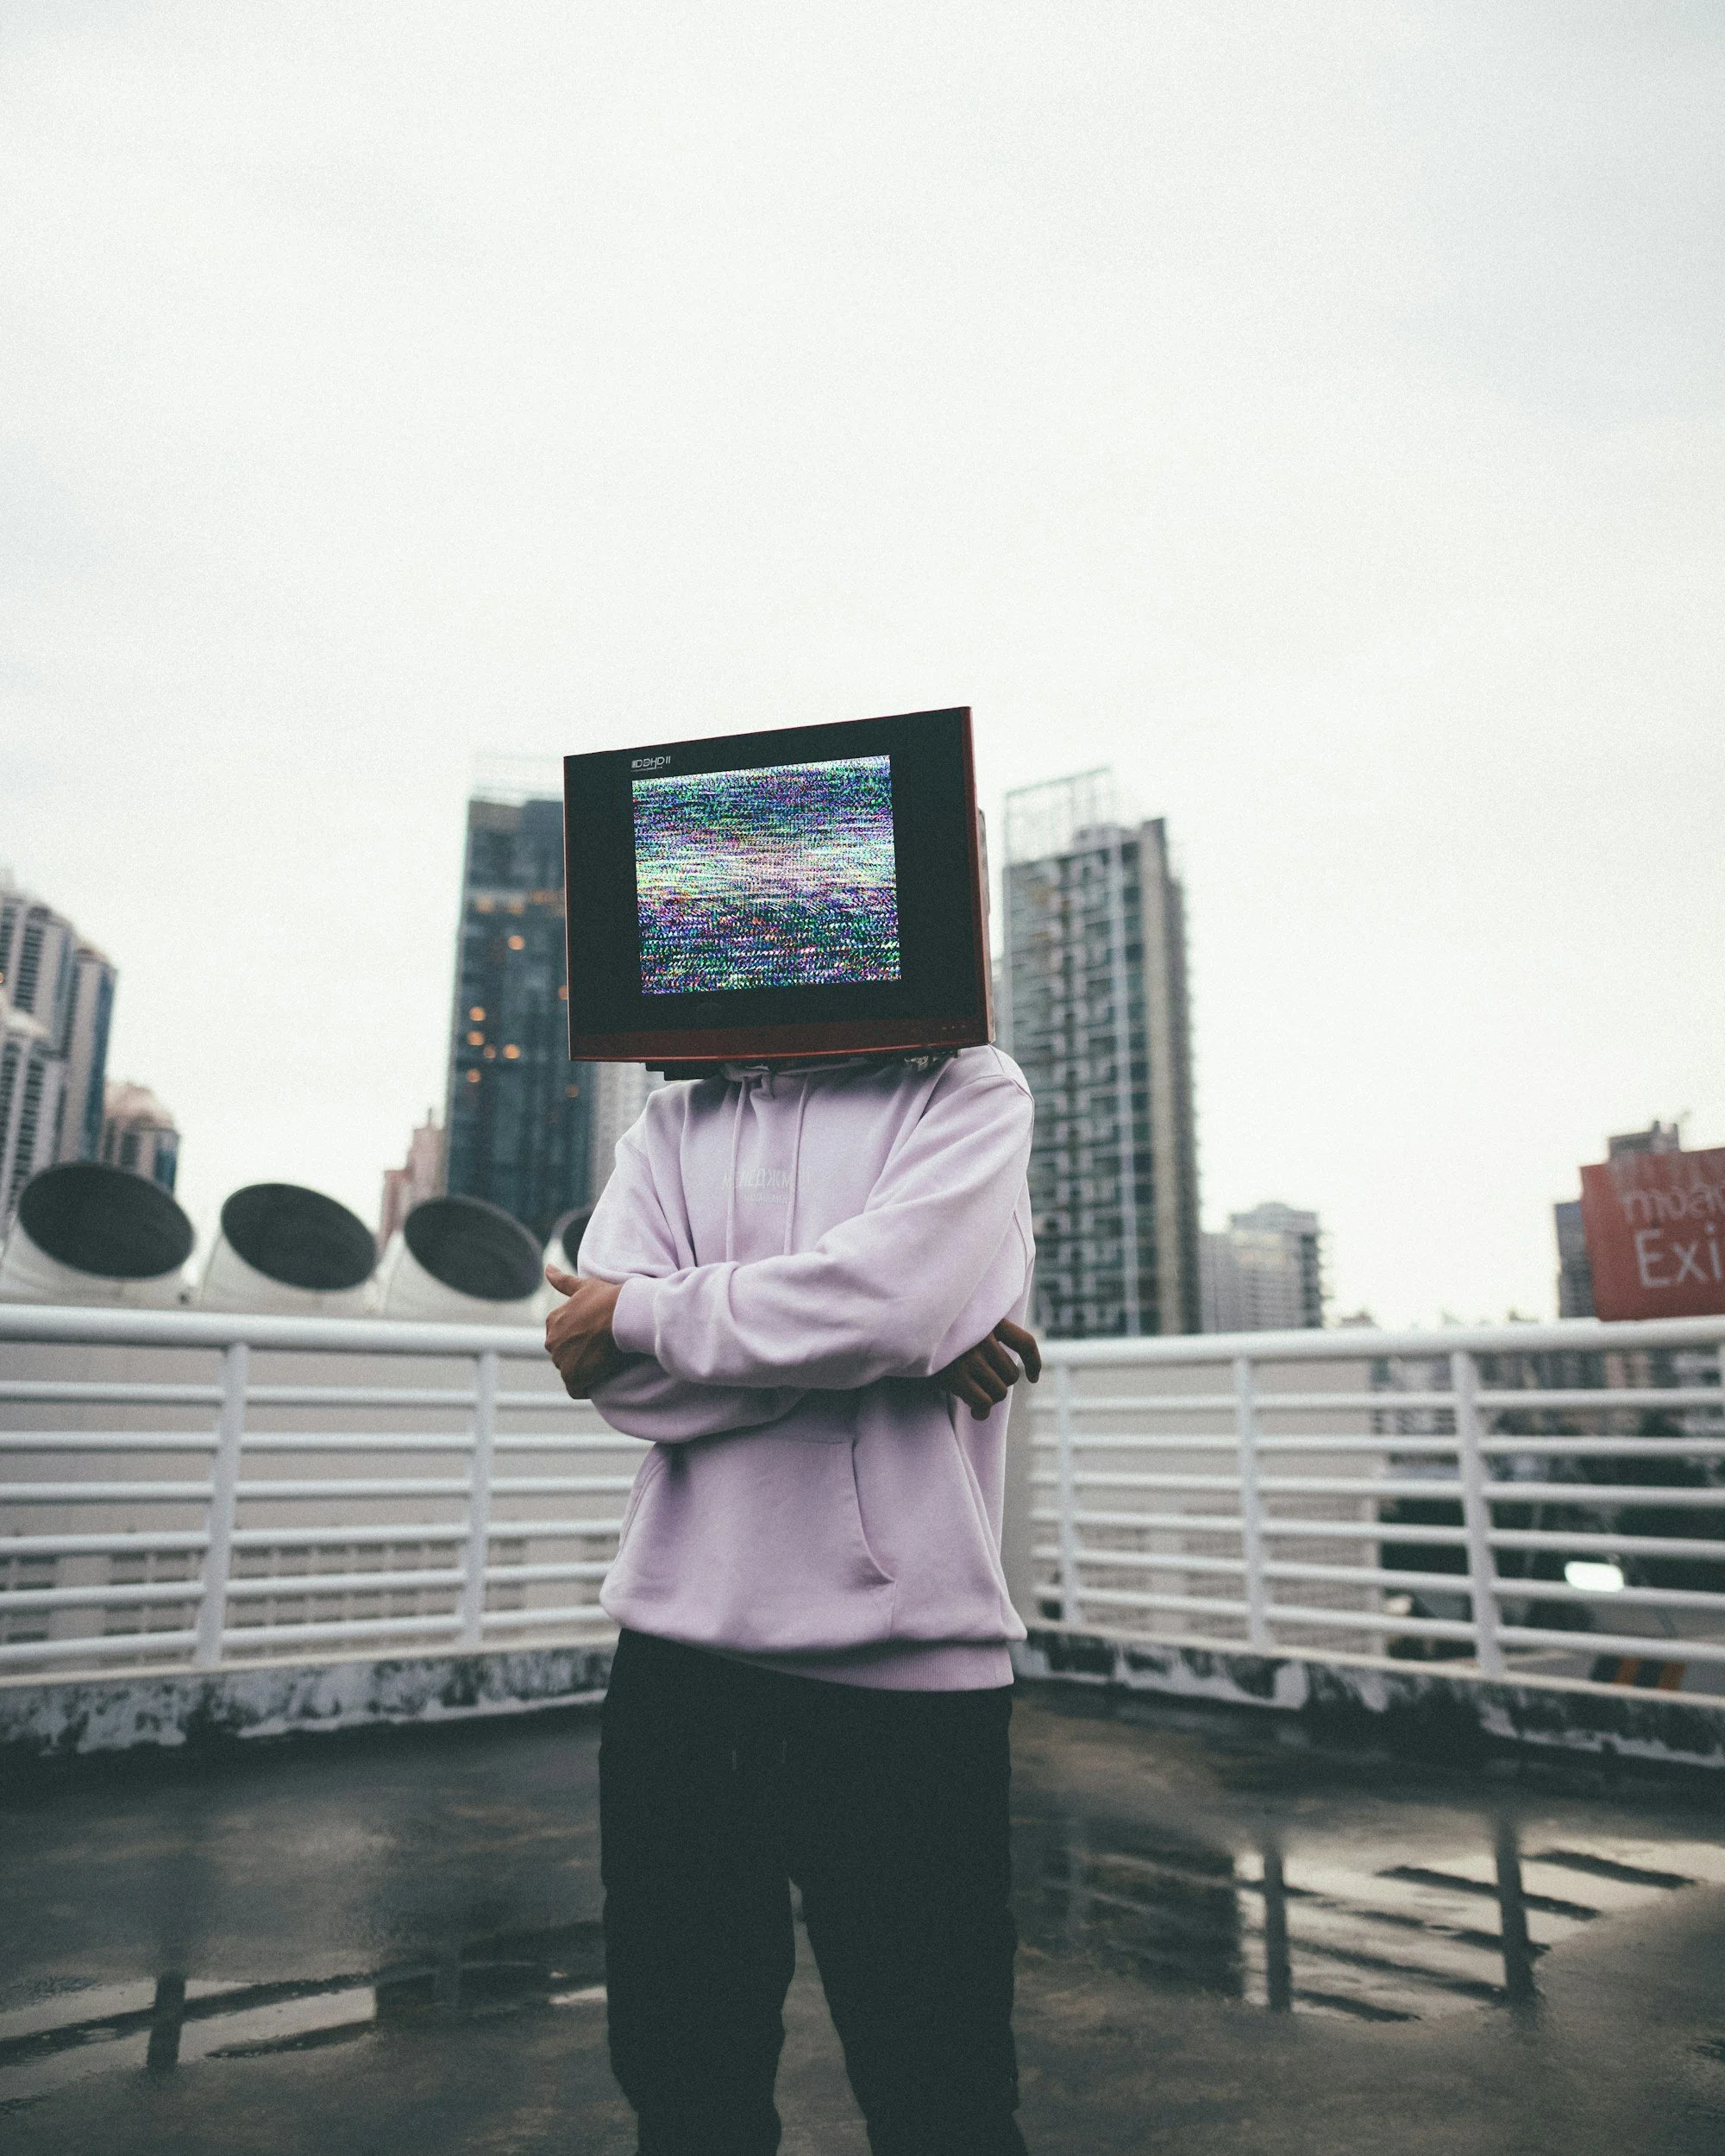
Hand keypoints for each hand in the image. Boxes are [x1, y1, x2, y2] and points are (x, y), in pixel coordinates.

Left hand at [543, 1266, 626, 1398]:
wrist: (621, 1314)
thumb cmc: (606, 1299)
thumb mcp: (583, 1286)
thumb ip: (562, 1281)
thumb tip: (546, 1268)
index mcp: (552, 1321)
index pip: (561, 1338)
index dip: (580, 1340)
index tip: (596, 1337)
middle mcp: (551, 1342)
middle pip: (565, 1356)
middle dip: (580, 1357)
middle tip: (603, 1351)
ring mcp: (560, 1360)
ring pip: (571, 1372)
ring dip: (585, 1372)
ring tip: (604, 1363)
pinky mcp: (572, 1376)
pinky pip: (576, 1390)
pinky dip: (586, 1388)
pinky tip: (601, 1379)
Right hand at [933, 1319, 1041, 1420]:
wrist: (901, 1333)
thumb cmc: (934, 1334)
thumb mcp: (963, 1326)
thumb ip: (984, 1339)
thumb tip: (1009, 1376)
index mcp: (989, 1320)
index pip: (1025, 1342)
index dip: (1034, 1362)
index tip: (1034, 1378)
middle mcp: (983, 1336)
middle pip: (1011, 1375)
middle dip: (1000, 1386)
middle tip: (983, 1387)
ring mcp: (970, 1356)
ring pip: (1000, 1391)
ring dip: (990, 1399)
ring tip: (975, 1397)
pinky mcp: (956, 1375)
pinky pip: (983, 1402)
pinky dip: (981, 1410)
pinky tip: (975, 1410)